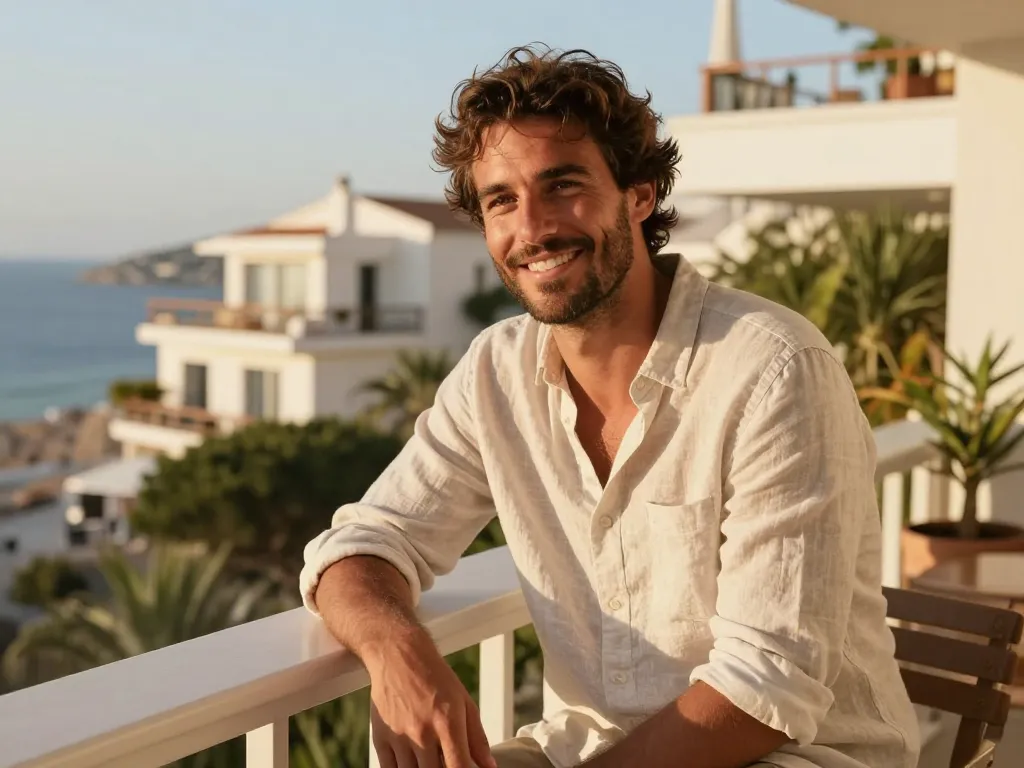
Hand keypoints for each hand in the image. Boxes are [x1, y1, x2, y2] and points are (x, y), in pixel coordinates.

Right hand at [367, 634, 496, 767]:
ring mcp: (399, 736)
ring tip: (430, 760)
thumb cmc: (435, 677)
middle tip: (446, 762)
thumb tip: (490, 766)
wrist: (399, 655)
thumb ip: (477, 738)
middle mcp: (422, 732)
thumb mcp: (464, 701)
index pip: (459, 767)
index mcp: (447, 722)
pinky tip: (412, 764)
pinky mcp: (380, 738)